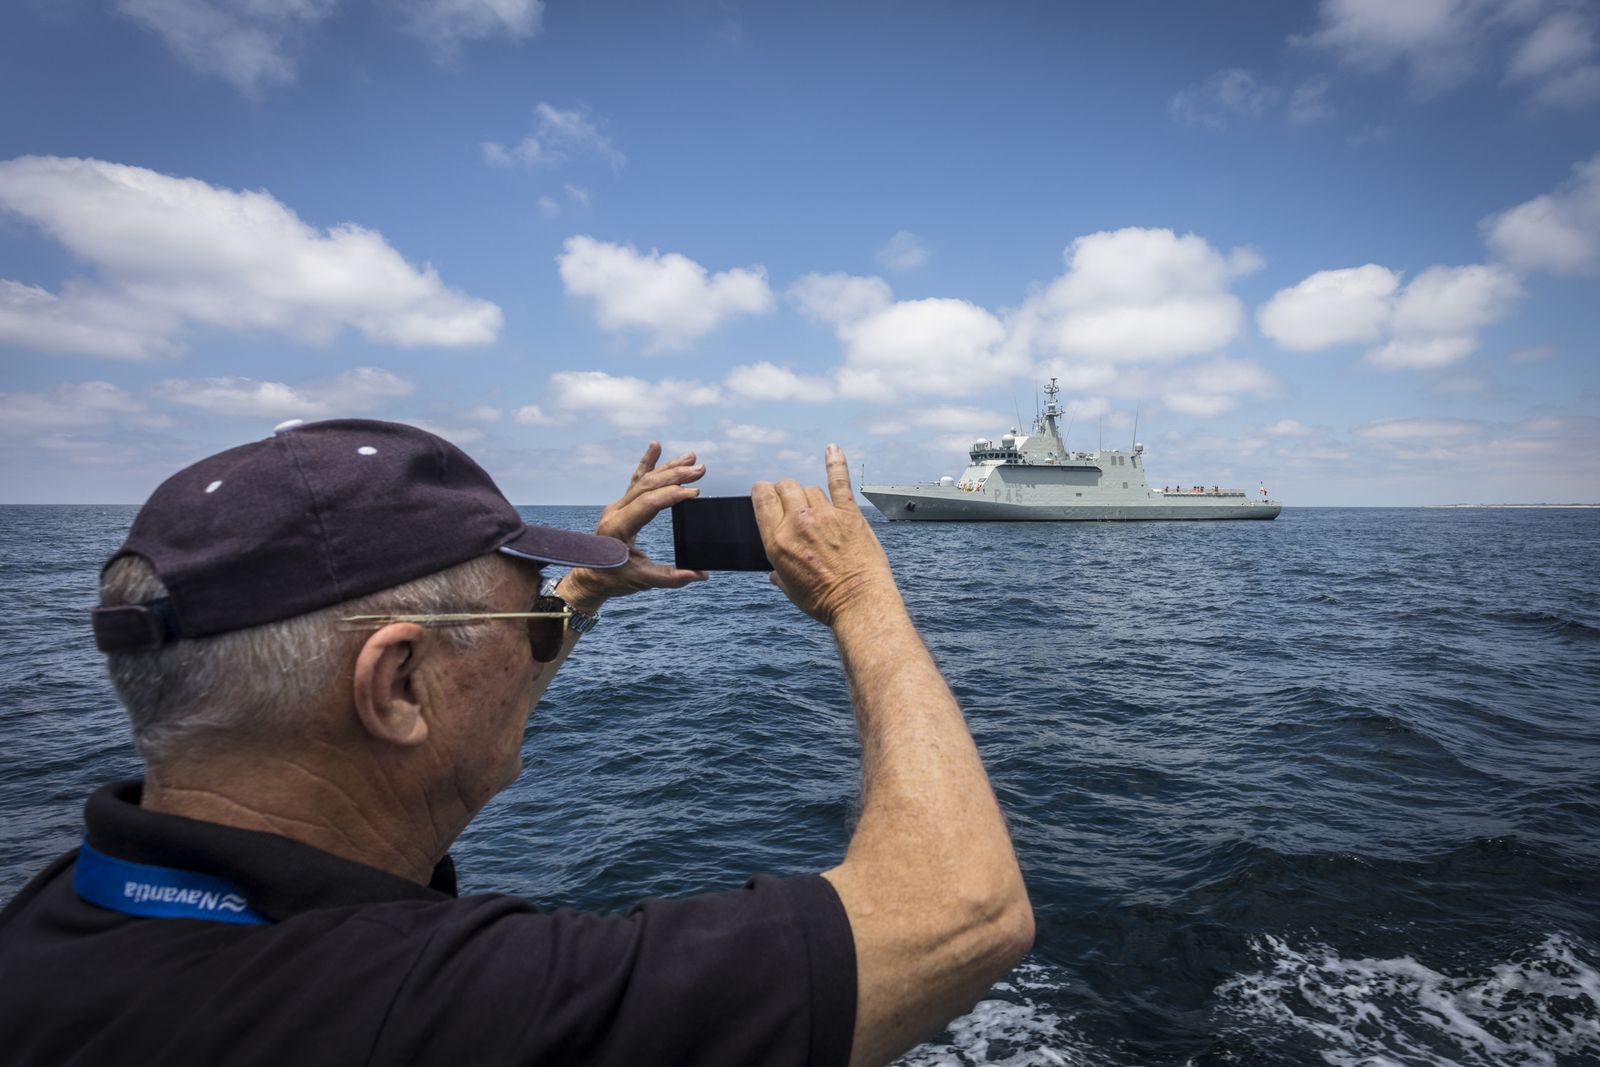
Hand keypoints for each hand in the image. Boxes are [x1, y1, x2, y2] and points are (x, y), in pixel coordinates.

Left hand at [558, 443, 709, 613]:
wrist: (590, 577)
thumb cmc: (613, 579)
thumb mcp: (641, 580)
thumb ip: (671, 578)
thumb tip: (701, 574)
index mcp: (618, 527)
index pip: (648, 504)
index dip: (672, 495)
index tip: (694, 493)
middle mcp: (615, 511)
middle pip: (648, 486)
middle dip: (675, 475)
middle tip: (700, 470)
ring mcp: (617, 506)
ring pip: (644, 480)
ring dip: (668, 467)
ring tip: (691, 457)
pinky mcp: (621, 505)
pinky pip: (636, 480)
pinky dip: (647, 463)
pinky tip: (656, 446)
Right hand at [752, 444, 899, 626]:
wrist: (859, 602)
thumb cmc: (824, 601)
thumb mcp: (791, 590)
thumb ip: (778, 574)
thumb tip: (774, 572)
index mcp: (777, 540)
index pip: (762, 497)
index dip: (763, 491)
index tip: (766, 492)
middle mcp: (798, 522)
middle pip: (786, 487)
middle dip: (785, 490)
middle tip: (791, 501)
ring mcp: (824, 515)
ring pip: (810, 488)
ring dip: (809, 495)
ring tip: (816, 510)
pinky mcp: (849, 514)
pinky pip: (839, 481)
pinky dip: (835, 463)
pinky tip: (832, 449)